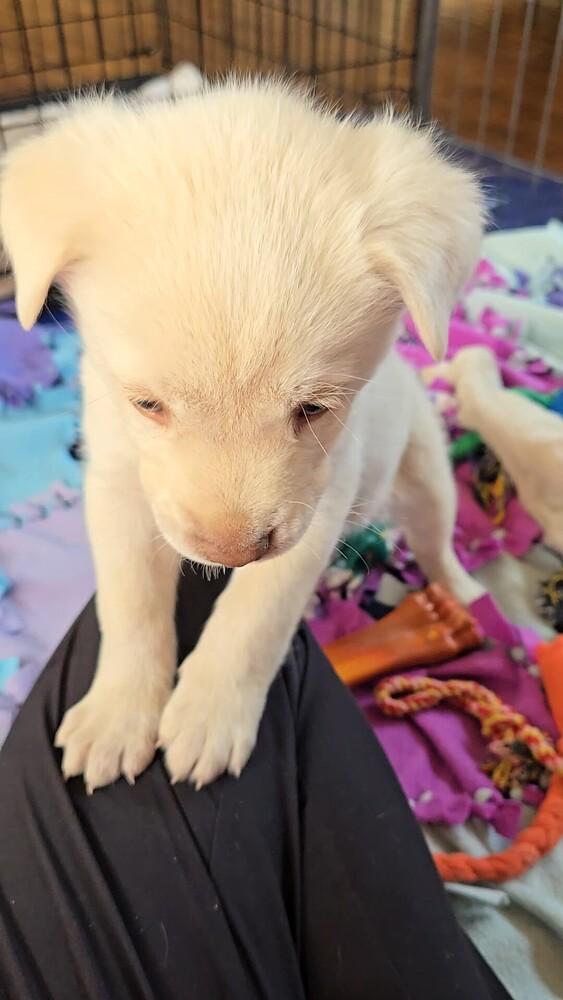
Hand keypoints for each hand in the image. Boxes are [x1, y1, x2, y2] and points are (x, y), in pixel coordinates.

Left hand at [158, 639, 267, 787]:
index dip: (170, 752)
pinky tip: (231, 764)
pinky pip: (237, 760)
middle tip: (190, 767)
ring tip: (207, 770)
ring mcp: (221, 731)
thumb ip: (178, 706)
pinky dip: (233, 765)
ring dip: (206, 772)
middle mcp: (196, 726)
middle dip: (184, 769)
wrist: (243, 648)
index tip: (176, 751)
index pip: (166, 746)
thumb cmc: (211, 658)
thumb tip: (170, 729)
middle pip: (182, 765)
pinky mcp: (245, 731)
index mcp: (177, 712)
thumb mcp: (186, 678)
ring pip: (208, 770)